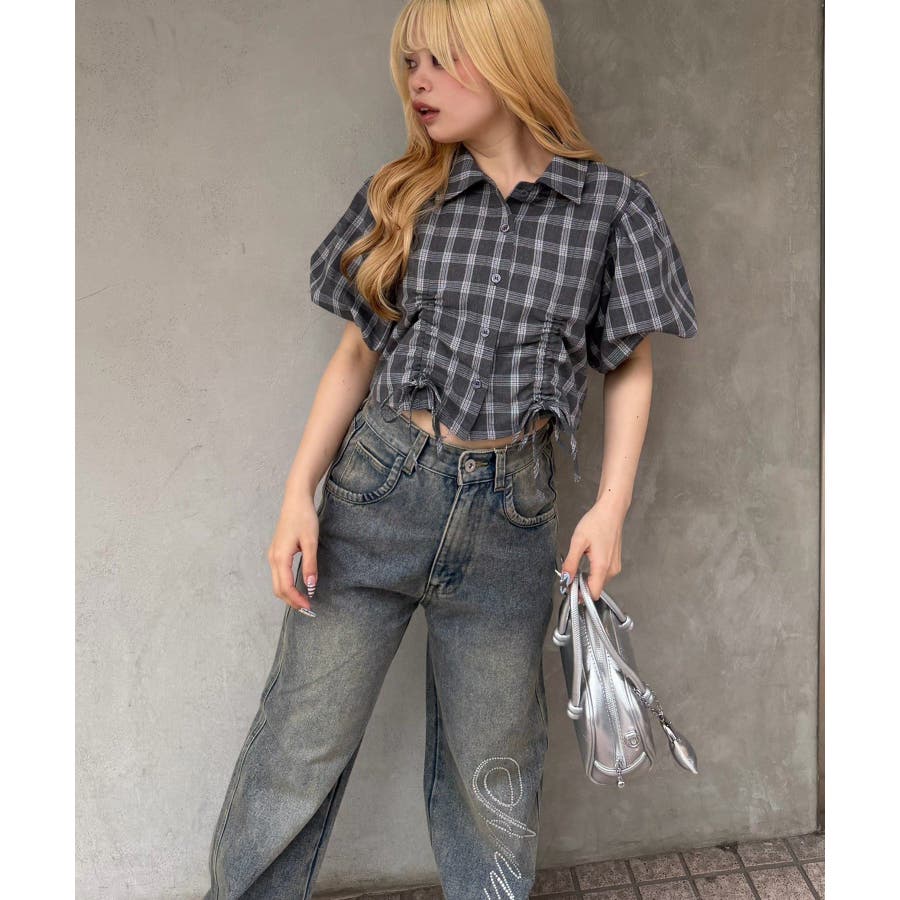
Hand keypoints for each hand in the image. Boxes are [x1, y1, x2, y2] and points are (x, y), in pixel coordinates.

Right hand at [267, 492, 320, 615]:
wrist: (295, 500)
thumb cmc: (304, 518)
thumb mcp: (311, 542)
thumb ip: (310, 565)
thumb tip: (310, 586)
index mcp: (280, 557)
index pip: (286, 587)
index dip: (297, 600)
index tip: (309, 607)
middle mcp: (273, 558)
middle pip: (278, 589)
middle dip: (291, 601)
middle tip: (307, 609)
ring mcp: (273, 555)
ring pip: (277, 583)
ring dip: (288, 594)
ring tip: (303, 600)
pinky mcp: (276, 552)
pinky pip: (278, 575)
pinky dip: (286, 585)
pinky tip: (297, 587)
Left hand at [559, 500, 624, 602]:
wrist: (611, 511)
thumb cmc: (596, 523)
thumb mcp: (578, 542)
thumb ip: (571, 563)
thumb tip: (566, 580)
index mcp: (602, 567)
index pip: (592, 594)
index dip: (580, 596)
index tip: (568, 590)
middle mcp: (612, 570)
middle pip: (595, 589)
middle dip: (582, 587)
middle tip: (569, 576)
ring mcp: (615, 566)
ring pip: (599, 582)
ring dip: (587, 579)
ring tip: (576, 566)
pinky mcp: (615, 562)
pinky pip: (603, 575)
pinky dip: (593, 573)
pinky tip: (586, 561)